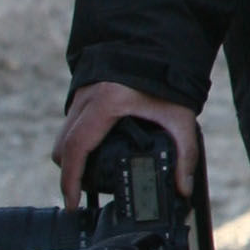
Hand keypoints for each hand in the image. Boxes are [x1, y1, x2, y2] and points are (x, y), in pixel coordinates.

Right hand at [59, 81, 201, 206]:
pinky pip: (70, 125)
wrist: (159, 47)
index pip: (76, 147)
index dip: (71, 180)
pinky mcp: (83, 93)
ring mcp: (81, 95)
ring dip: (72, 159)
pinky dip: (76, 143)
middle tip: (85, 195)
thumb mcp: (181, 117)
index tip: (73, 203)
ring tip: (90, 179)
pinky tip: (94, 155)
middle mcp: (86, 98)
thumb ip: (185, 153)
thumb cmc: (168, 79)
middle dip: (69, 174)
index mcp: (106, 103)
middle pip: (63, 146)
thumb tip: (182, 188)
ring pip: (63, 136)